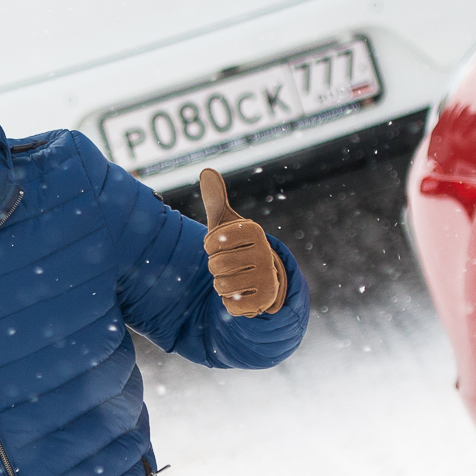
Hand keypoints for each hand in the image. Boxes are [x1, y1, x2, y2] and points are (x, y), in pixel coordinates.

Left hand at [199, 168, 287, 317]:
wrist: (265, 278)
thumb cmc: (239, 248)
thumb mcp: (227, 225)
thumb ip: (216, 200)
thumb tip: (207, 170)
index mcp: (253, 231)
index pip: (211, 243)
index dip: (211, 248)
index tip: (223, 247)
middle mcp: (264, 252)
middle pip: (215, 266)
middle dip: (217, 269)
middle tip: (231, 265)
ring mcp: (268, 277)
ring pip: (222, 286)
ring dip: (223, 286)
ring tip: (237, 279)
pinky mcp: (266, 300)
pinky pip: (231, 305)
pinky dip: (231, 303)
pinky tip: (244, 295)